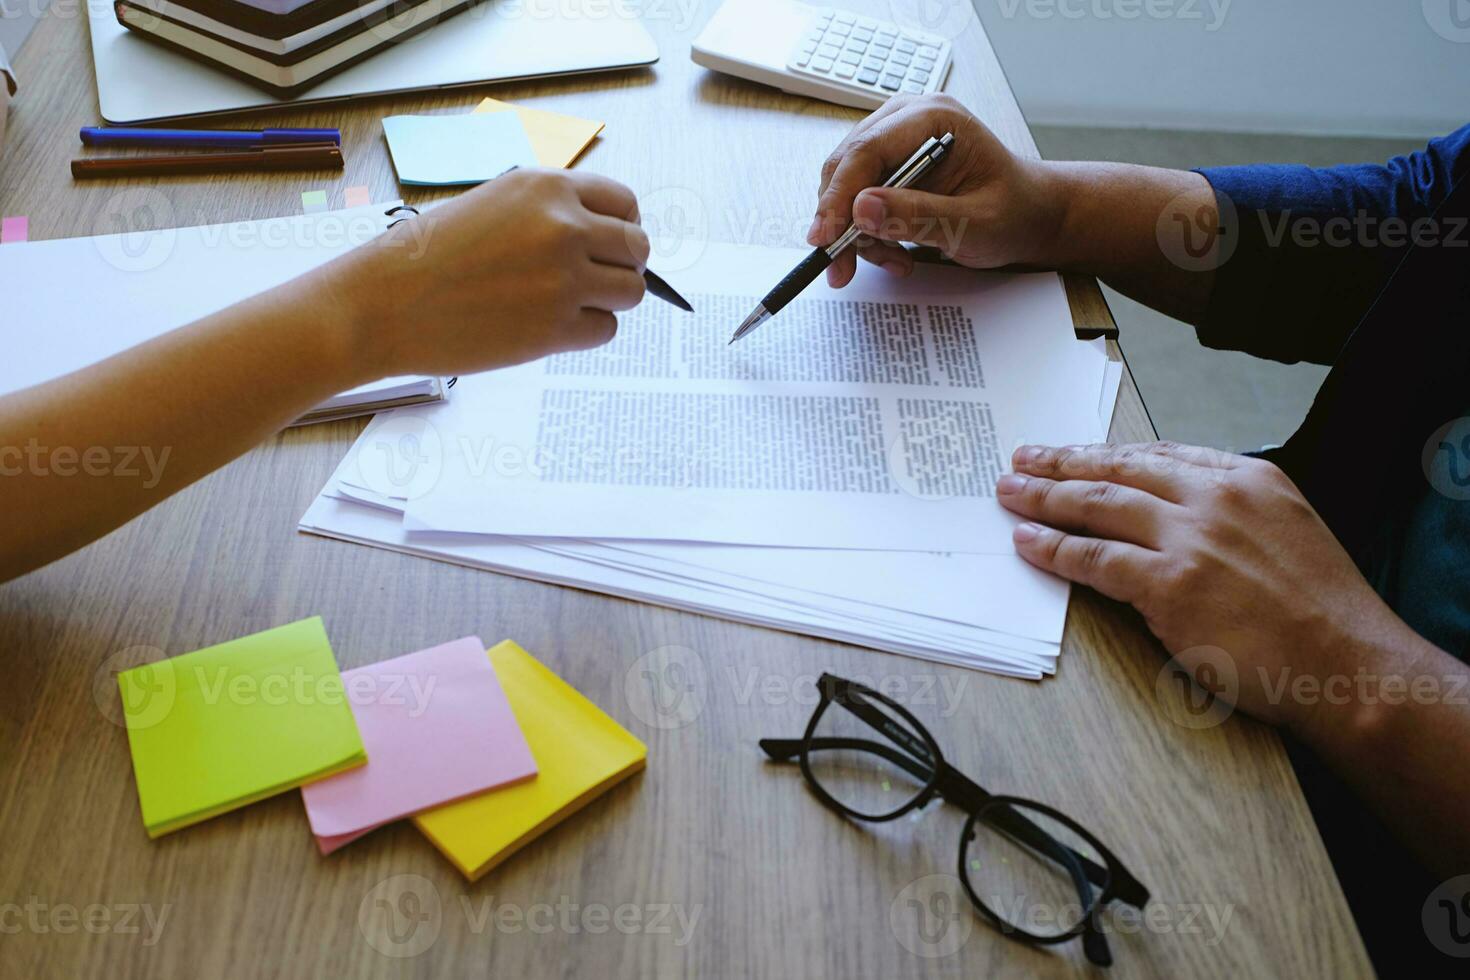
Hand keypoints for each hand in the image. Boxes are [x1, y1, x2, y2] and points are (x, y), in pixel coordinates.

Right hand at [323, 168, 647, 378]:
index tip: (610, 244)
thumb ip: (546, 212)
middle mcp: (562, 227)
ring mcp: (563, 279)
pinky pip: (605, 329)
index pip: (624, 202)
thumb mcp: (490, 203)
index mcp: (546, 187)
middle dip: (623, 266)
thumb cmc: (424, 256)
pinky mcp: (554, 328)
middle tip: (594, 281)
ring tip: (570, 304)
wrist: (381, 303)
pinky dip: (587, 331)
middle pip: (637, 248)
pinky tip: (550, 327)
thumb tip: (598, 234)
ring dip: (610, 301)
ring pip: (630, 291)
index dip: (622, 227)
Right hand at [809, 94, 1064, 287]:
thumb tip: (861, 209)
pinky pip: (856, 199)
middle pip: (845, 167)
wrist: (1028, 214)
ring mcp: (894, 140)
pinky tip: (895, 253)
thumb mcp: (973, 223)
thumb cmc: (1013, 212)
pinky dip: (866, 233)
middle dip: (840, 223)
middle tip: (842, 268)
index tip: (825, 238)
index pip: (866, 150)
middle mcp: (907, 119)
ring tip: (894, 261)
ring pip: (845, 186)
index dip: (838, 196)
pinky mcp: (888, 164)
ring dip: (857, 234)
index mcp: (933, 118)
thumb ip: (918, 215)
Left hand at [995, 442, 1419, 729]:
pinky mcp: (1170, 583)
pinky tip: (1028, 543)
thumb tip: (1171, 516)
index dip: (1105, 452)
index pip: (1159, 454)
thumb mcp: (1286, 530)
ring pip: (1097, 505)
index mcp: (1248, 478)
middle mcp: (1215, 497)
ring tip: (1011, 494)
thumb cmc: (1321, 613)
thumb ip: (1231, 514)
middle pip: (1117, 469)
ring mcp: (1190, 538)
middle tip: (1022, 459)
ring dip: (1044, 498)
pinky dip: (1055, 549)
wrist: (1349, 663)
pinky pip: (1095, 558)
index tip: (1072, 452)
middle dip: (1061, 463)